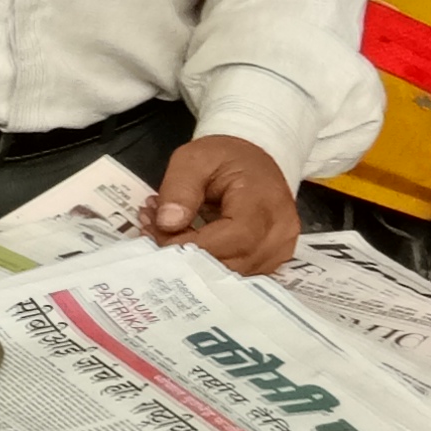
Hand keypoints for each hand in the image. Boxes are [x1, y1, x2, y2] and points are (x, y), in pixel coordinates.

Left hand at [144, 137, 301, 274]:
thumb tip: (168, 223)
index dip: (192, 245)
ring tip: (163, 235)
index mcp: (264, 202)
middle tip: (151, 234)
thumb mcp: (194, 159)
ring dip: (194, 262)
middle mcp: (280, 232)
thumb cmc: (225, 157)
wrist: (253, 160)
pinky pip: (237, 272)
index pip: (233, 238)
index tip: (155, 235)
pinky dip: (208, 265)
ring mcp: (279, 249)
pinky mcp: (271, 259)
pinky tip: (184, 244)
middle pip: (233, 261)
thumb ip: (180, 189)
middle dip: (186, 256)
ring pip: (233, 273)